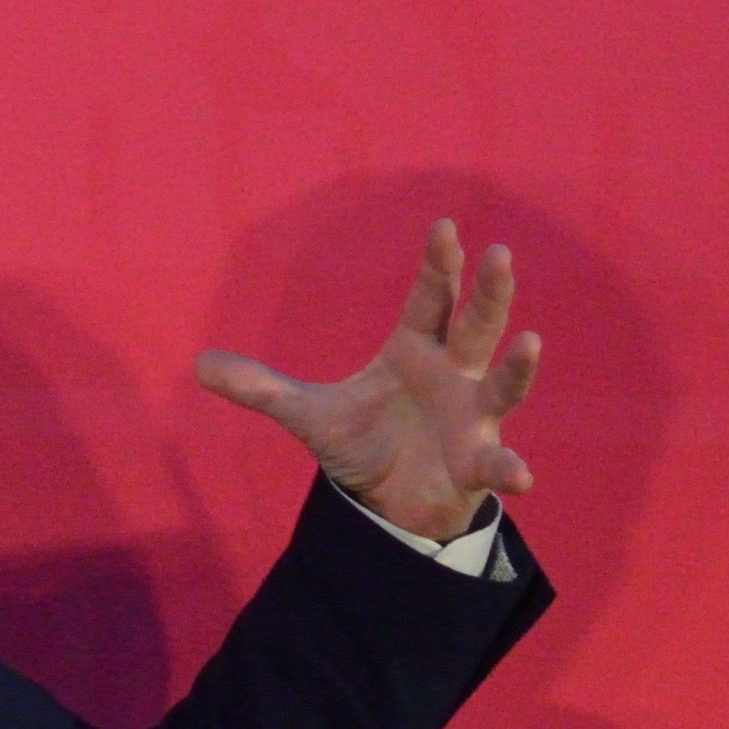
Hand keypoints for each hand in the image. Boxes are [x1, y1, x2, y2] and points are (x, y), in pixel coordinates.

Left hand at [194, 218, 539, 540]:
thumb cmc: (365, 442)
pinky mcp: (477, 463)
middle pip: (475, 325)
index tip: (443, 227)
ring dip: (516, 368)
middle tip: (500, 252)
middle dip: (488, 292)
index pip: (430, 299)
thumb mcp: (307, 414)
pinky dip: (510, 470)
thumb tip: (197, 363)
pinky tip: (520, 476)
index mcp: (414, 350)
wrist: (390, 501)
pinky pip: (498, 464)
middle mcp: (453, 375)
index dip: (439, 265)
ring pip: (500, 384)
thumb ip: (260, 387)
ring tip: (531, 341)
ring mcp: (472, 417)